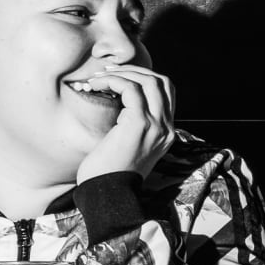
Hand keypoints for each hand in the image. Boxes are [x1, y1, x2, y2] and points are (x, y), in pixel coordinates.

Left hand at [74, 64, 175, 182]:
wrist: (108, 194)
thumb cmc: (110, 172)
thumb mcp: (128, 146)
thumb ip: (131, 126)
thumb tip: (118, 103)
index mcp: (166, 132)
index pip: (167, 92)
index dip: (144, 77)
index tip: (119, 77)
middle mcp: (166, 128)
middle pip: (162, 81)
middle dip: (135, 70)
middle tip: (108, 72)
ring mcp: (156, 126)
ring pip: (149, 81)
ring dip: (122, 73)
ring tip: (99, 78)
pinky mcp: (139, 124)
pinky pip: (131, 90)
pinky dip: (113, 81)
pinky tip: (97, 85)